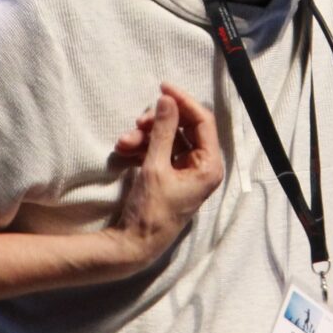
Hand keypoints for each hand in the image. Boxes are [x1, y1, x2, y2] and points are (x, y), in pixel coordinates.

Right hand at [104, 82, 223, 268]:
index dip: (183, 102)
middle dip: (158, 123)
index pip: (203, 122)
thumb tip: (167, 100)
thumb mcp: (155, 167)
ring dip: (145, 136)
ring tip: (123, 142)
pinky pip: (160, 152)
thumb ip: (162, 131)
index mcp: (210, 166)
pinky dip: (143, 148)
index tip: (162, 88)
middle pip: (184, 129)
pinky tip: (124, 150)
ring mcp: (187, 172)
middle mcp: (203, 167)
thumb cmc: (151, 210)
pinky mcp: (171, 176)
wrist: (135, 245)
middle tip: (137, 122)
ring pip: (168, 139)